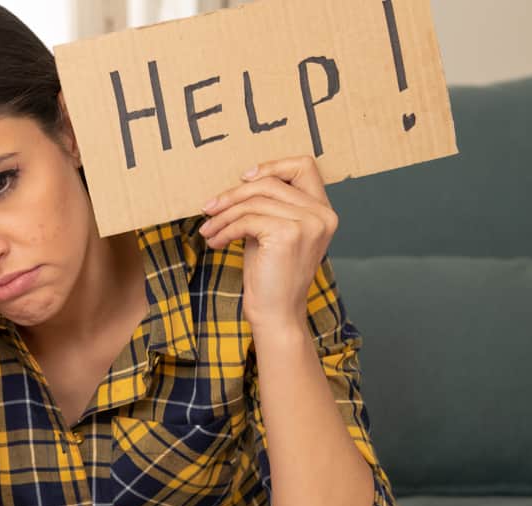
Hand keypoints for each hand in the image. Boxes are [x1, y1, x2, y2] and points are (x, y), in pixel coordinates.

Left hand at [196, 156, 337, 329]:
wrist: (276, 314)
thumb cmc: (271, 275)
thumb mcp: (272, 231)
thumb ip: (269, 205)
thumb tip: (242, 181)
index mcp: (323, 210)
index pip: (304, 165)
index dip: (272, 166)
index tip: (244, 178)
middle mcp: (322, 214)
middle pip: (269, 183)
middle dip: (233, 194)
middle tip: (209, 209)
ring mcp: (308, 223)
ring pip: (254, 201)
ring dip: (223, 215)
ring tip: (208, 230)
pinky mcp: (288, 234)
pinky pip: (247, 219)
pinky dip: (225, 229)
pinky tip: (215, 242)